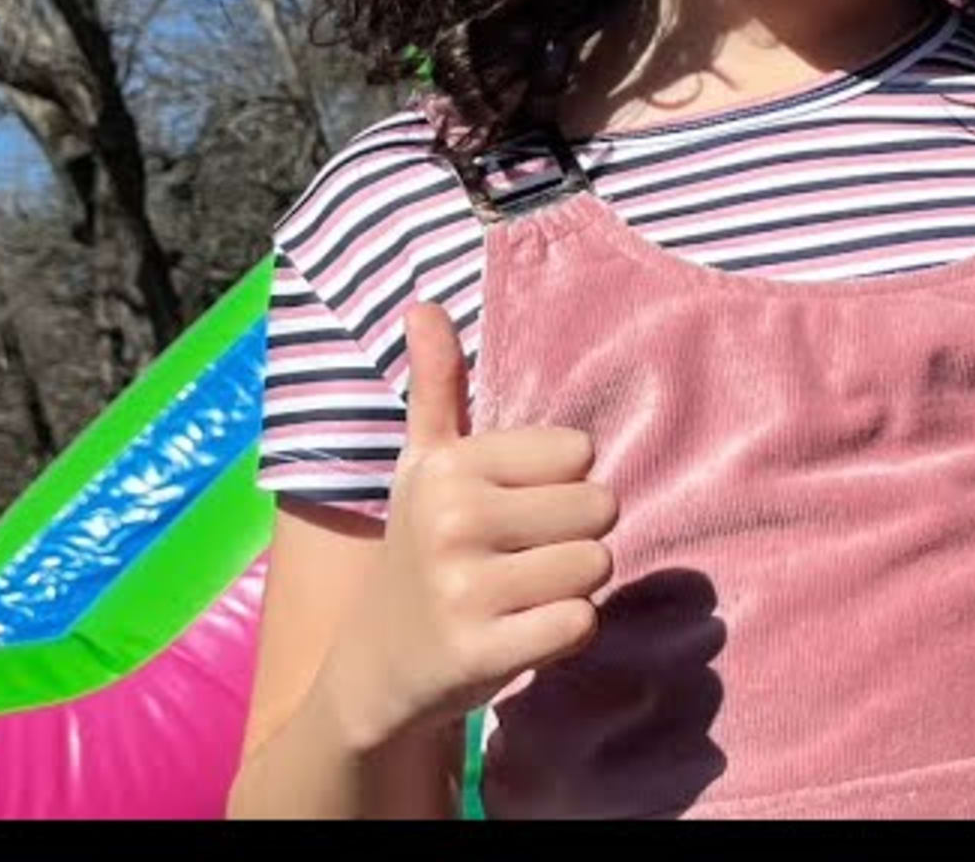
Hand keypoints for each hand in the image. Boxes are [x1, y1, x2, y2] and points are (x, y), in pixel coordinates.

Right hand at [320, 300, 615, 746]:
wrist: (376, 667)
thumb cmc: (418, 551)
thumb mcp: (423, 466)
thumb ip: (438, 387)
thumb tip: (423, 306)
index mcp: (449, 466)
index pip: (580, 453)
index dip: (559, 486)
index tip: (510, 511)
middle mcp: (453, 521)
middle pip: (598, 510)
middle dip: (572, 538)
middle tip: (516, 559)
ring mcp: (464, 590)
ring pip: (596, 565)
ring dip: (570, 587)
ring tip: (516, 595)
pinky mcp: (481, 653)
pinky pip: (580, 622)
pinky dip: (565, 632)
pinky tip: (521, 633)